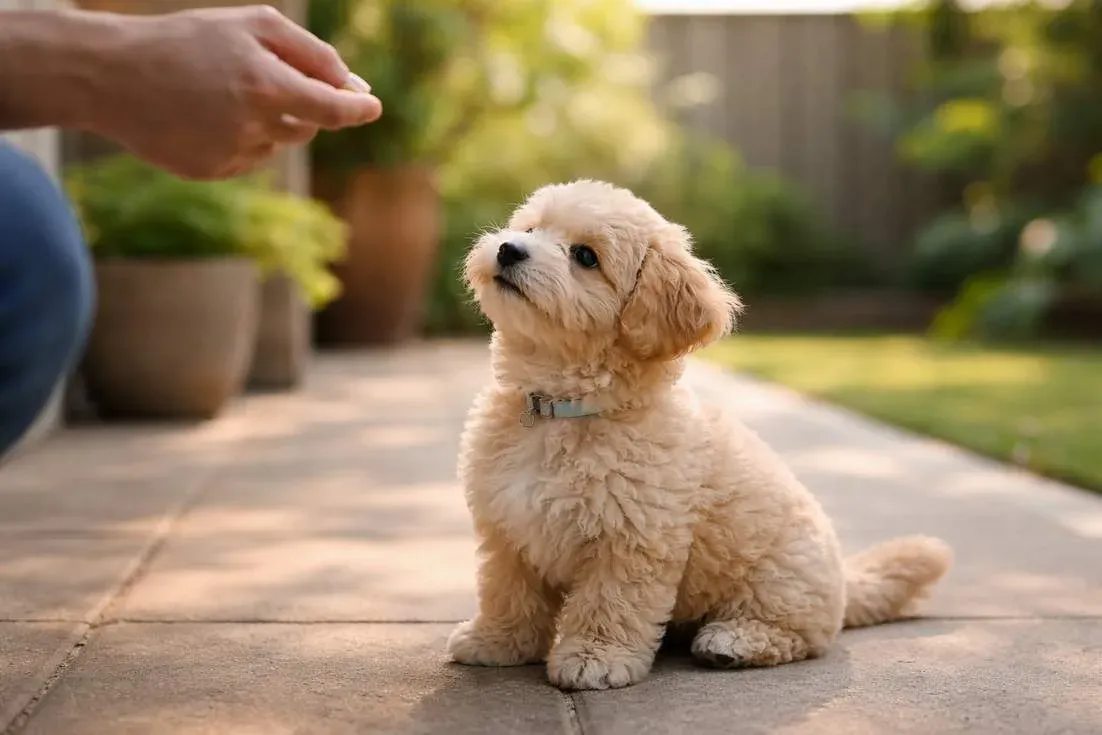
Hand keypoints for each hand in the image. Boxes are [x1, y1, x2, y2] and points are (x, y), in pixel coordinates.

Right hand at [90, 5, 381, 179]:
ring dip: (269, 120)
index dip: (358, 109)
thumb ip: (311, 52)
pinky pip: (249, 158)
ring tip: (224, 93)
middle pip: (307, 127)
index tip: (372, 107)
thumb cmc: (188, 41)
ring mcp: (230, 154)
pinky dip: (241, 138)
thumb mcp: (251, 25)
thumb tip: (353, 86)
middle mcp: (251, 125)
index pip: (332, 109)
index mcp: (265, 84)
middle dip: (301, 106)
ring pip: (277, 143)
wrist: (112, 75)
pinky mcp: (212, 172)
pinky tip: (205, 117)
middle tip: (268, 79)